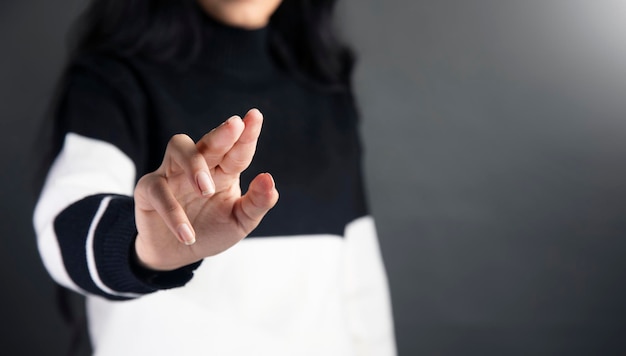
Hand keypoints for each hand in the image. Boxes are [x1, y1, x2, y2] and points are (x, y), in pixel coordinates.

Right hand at [133, 108, 278, 270]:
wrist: (176, 255)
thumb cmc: (211, 230)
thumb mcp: (240, 221)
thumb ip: (257, 203)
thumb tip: (268, 179)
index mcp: (224, 170)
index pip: (237, 150)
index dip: (247, 133)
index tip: (255, 116)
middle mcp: (199, 165)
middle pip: (209, 142)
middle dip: (222, 133)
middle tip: (235, 125)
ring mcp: (172, 174)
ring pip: (179, 149)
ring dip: (194, 164)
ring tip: (206, 189)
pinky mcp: (148, 190)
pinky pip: (159, 192)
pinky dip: (173, 213)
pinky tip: (187, 234)